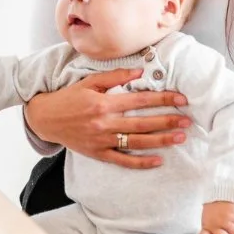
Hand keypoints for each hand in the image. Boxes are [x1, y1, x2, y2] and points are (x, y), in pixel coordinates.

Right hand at [24, 68, 189, 169]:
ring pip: (137, 141)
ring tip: (180, 137)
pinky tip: (157, 160)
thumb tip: (139, 71)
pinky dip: (140, 162)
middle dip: (168, 120)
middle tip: (187, 120)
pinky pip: (122, 160)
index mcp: (103, 103)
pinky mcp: (98, 153)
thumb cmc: (67, 98)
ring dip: (161, 140)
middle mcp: (104, 122)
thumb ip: (114, 76)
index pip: (140, 100)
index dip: (162, 99)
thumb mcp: (88, 82)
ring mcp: (102, 139)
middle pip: (143, 122)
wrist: (45, 118)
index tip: (181, 98)